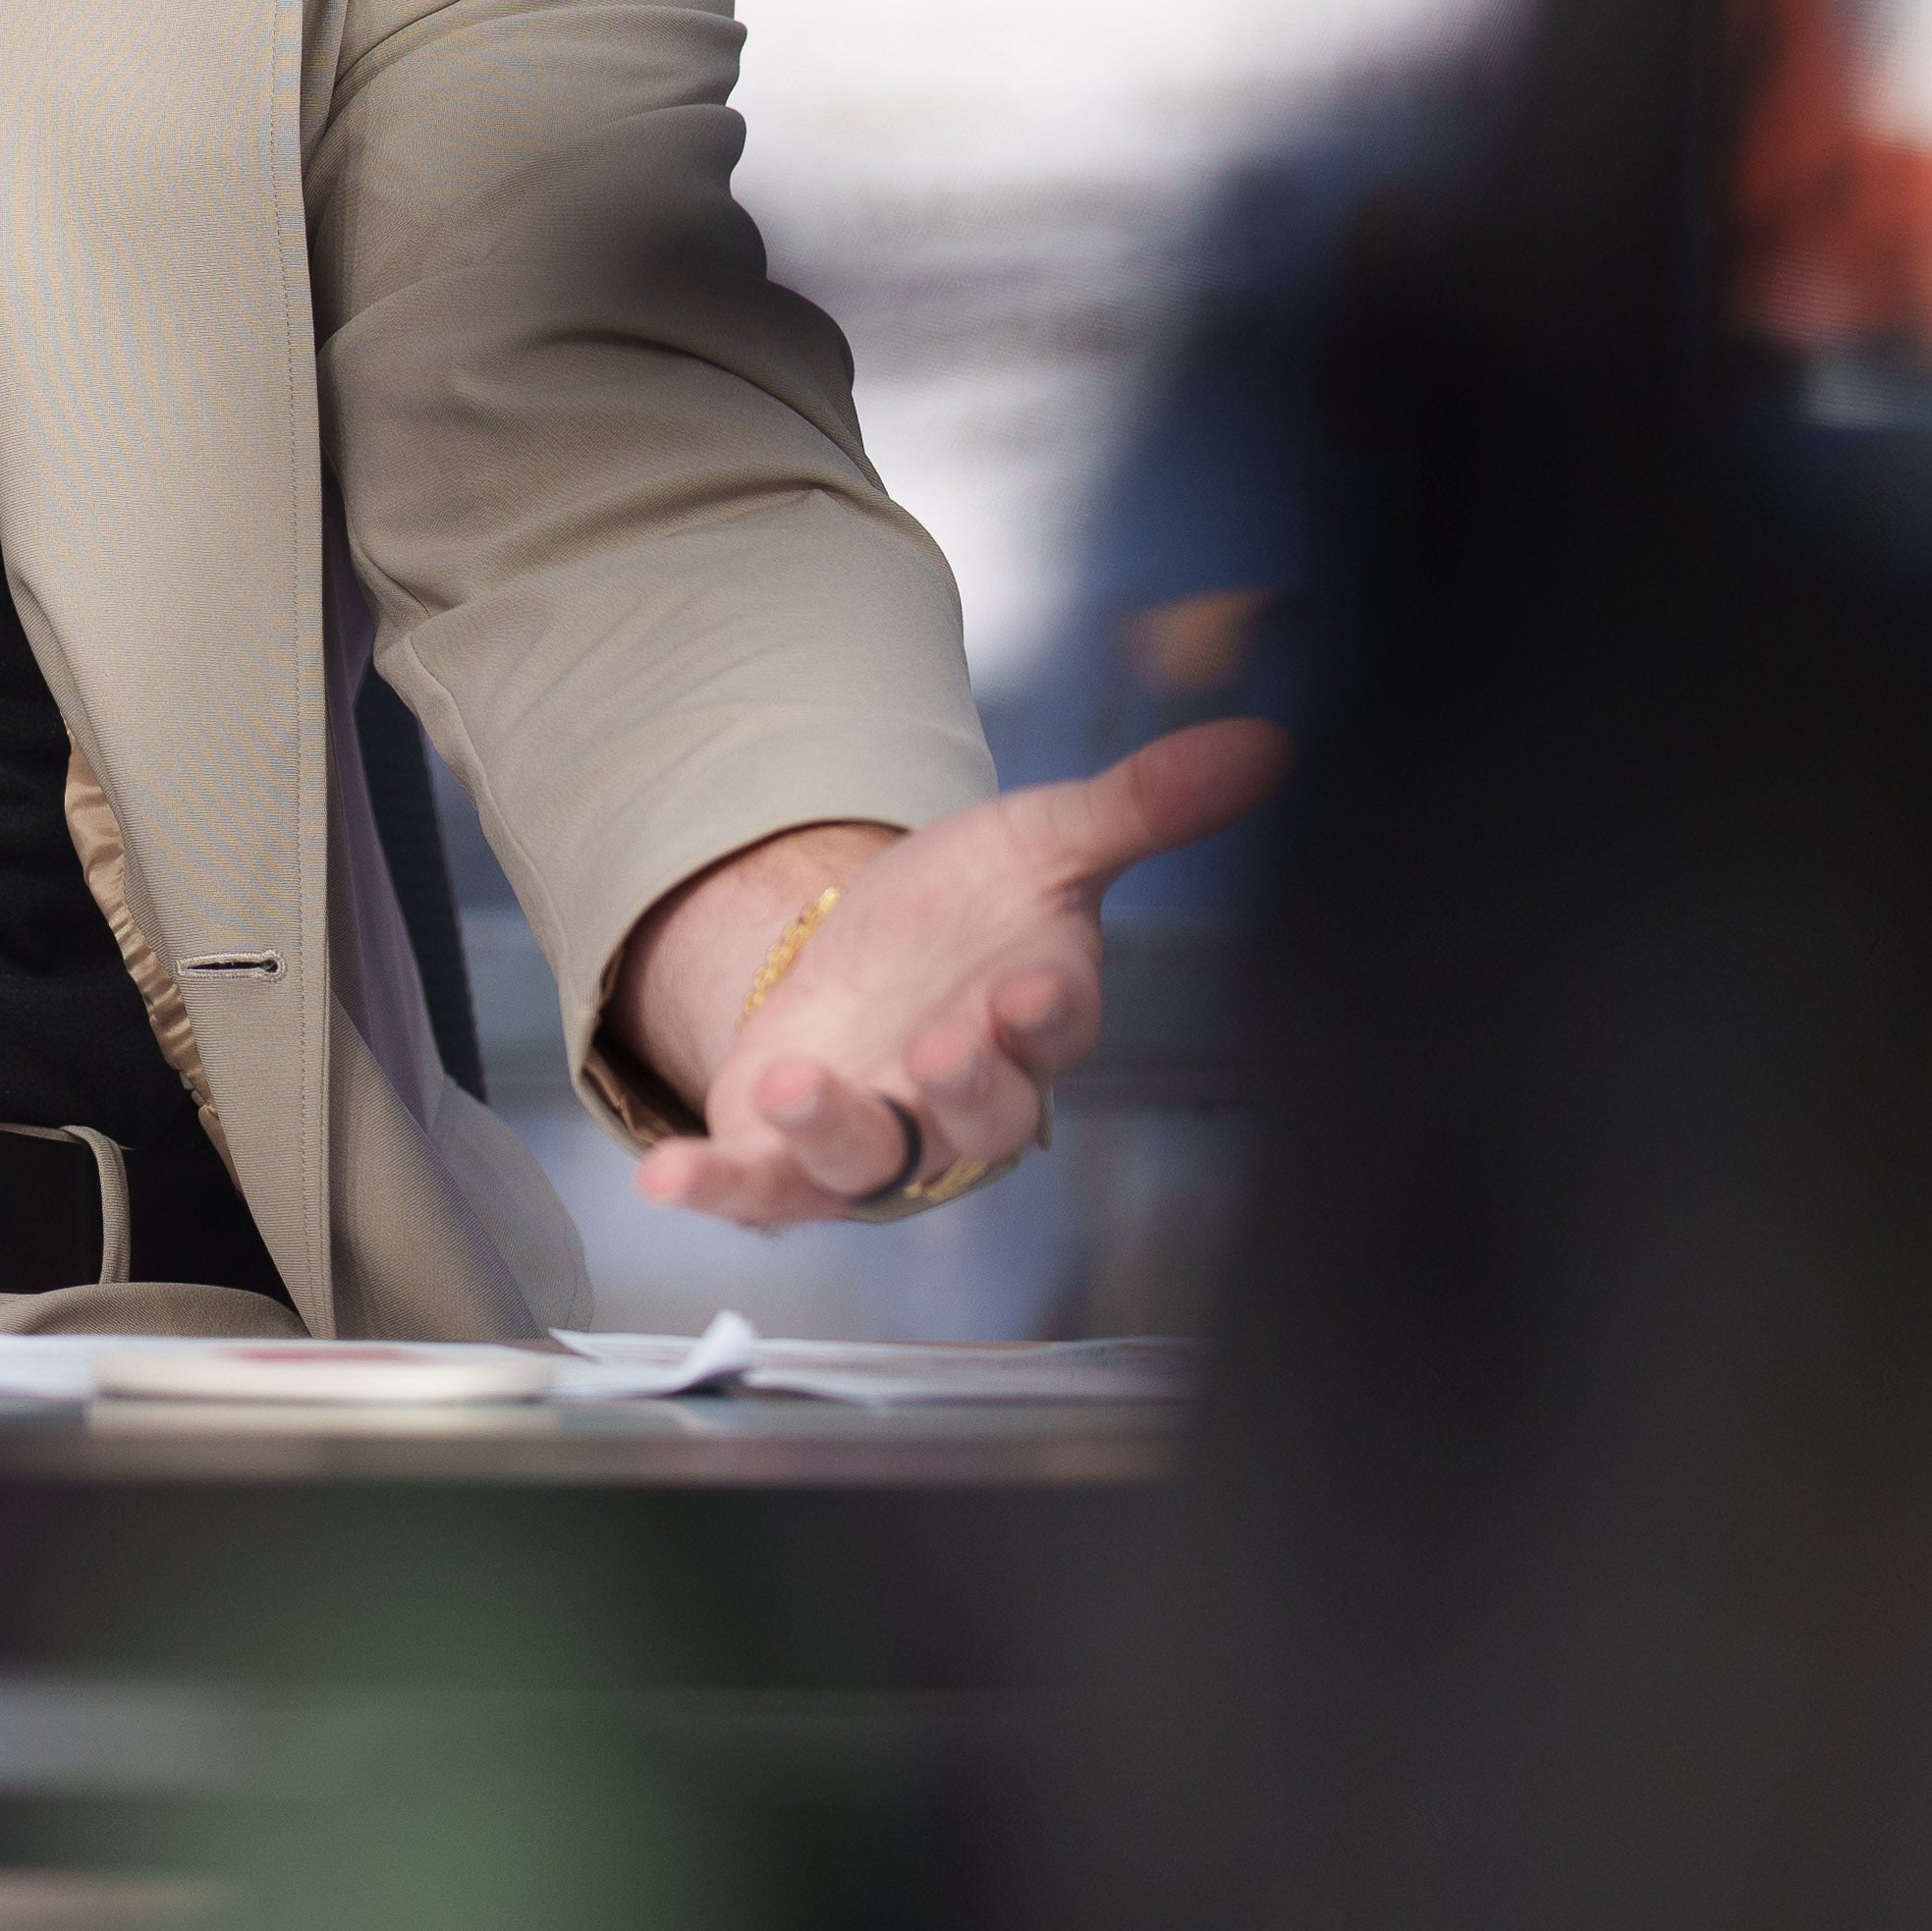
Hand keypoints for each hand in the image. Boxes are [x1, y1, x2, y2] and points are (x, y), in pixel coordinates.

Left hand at [610, 719, 1287, 1230]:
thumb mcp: (1044, 840)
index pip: (1054, 1030)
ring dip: (831, 1131)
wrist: (861, 957)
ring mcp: (875, 1136)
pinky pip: (759, 1187)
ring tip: (792, 1083)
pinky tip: (665, 1174)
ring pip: (867, 1160)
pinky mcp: (788, 1159)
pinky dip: (716, 1186)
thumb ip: (1142, 804)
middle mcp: (961, 1097)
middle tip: (943, 1045)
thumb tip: (1265, 744)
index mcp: (1033, 1020)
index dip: (1044, 1016)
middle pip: (975, 1114)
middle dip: (960, 1085)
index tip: (1030, 988)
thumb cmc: (968, 913)